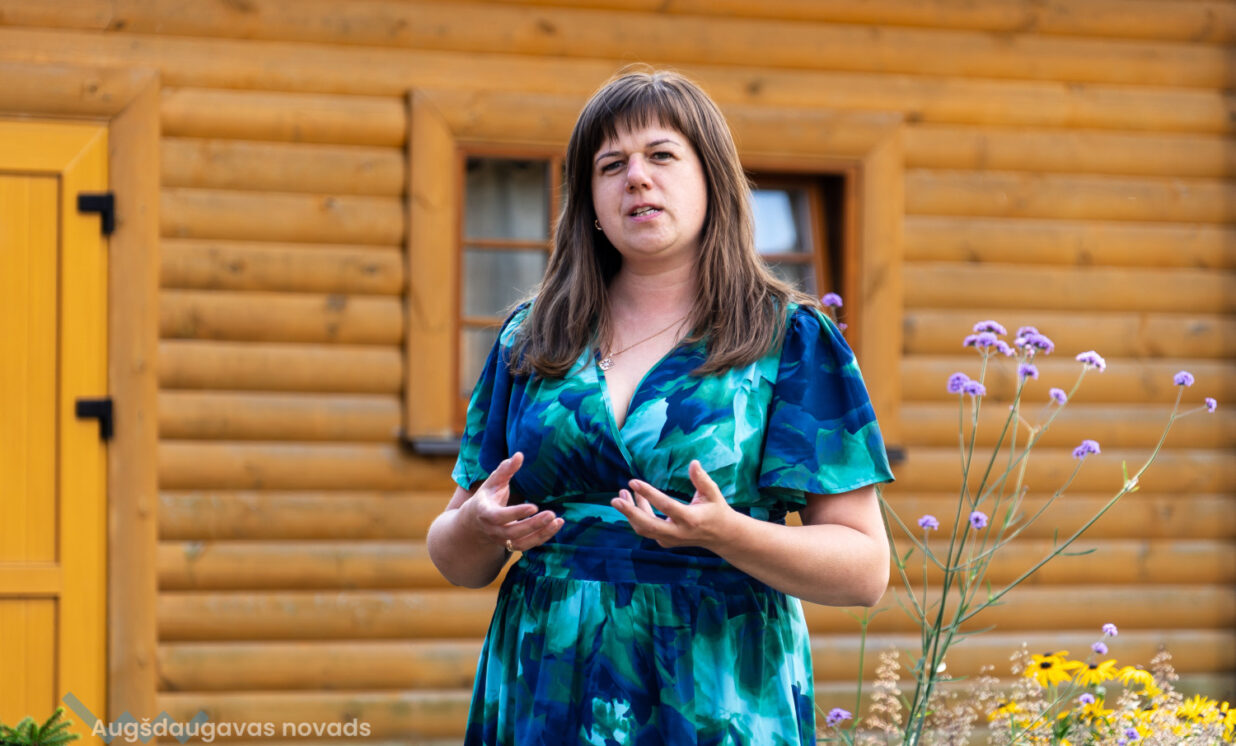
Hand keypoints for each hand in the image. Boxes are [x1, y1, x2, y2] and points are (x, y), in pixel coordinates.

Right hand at [461, 452, 563, 552]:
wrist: (474, 522)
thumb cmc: (486, 497)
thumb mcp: (492, 482)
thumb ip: (506, 469)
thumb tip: (519, 455)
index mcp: (485, 512)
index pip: (499, 516)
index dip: (516, 513)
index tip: (534, 507)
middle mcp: (493, 530)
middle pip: (513, 532)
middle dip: (533, 525)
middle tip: (551, 514)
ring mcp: (502, 540)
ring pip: (521, 543)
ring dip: (541, 534)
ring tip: (558, 521)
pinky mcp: (511, 545)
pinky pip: (528, 545)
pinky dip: (542, 537)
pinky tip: (556, 525)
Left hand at [610, 460, 738, 548]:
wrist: (721, 536)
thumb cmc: (716, 510)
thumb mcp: (712, 493)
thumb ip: (702, 479)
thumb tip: (693, 462)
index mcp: (690, 519)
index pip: (665, 505)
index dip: (648, 494)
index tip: (633, 481)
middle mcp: (678, 532)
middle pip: (648, 525)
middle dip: (630, 512)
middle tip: (615, 499)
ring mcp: (670, 540)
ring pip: (644, 529)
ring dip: (630, 513)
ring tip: (622, 494)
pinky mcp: (666, 542)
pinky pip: (647, 530)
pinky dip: (637, 517)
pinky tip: (634, 500)